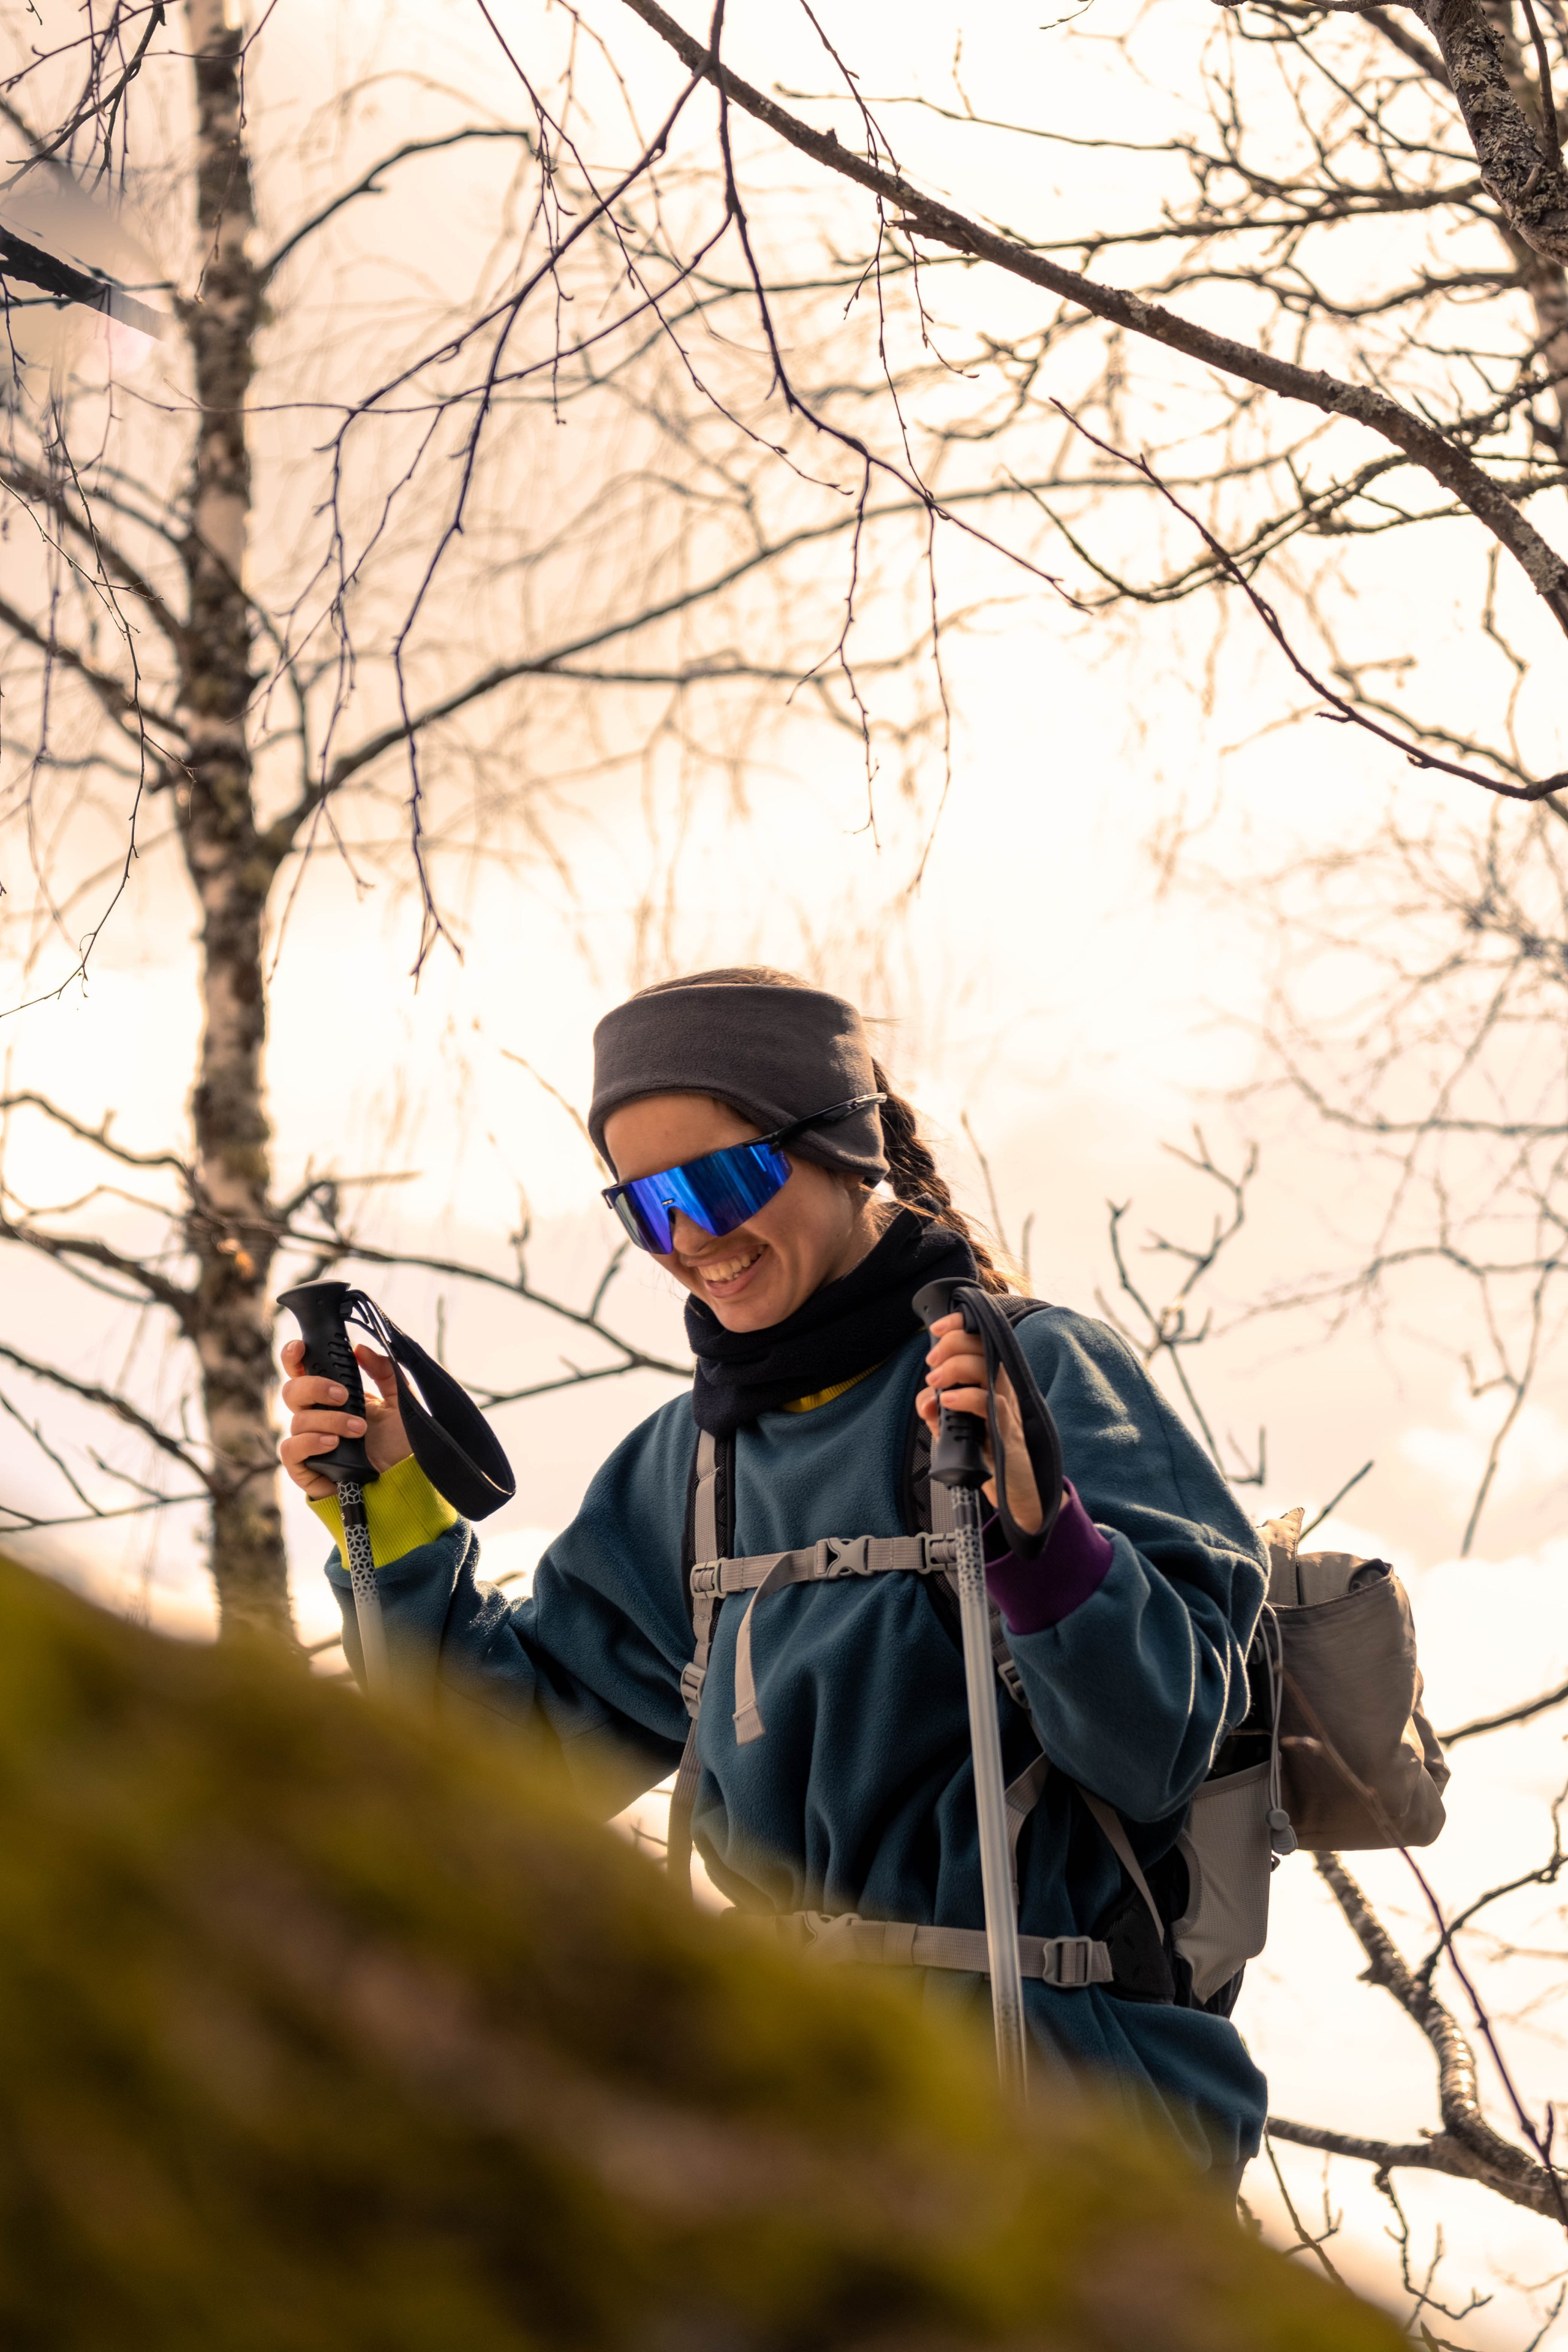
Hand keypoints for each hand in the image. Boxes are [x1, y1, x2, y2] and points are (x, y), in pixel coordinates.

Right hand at [278, 1340, 411, 1499]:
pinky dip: (311, 1442)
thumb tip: (361, 1349)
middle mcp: (315, 1416)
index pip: (301, 1371)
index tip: (302, 1347)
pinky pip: (290, 1450)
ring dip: (330, 1420)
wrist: (405, 1479)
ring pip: (298, 1420)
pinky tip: (333, 1443)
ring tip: (359, 1429)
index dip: (293, 1356)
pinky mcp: (304, 1468)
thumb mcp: (401, 1400)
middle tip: (344, 1395)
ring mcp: (308, 1442)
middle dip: (315, 1387)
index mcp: (332, 1396)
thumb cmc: (400, 1441)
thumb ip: (385, 1371)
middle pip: (291, 1391)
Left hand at [916, 1312, 1043, 1535]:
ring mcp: (1006, 1406)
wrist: (1015, 1489)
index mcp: (991, 1378)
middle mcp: (1002, 1386)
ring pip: (986, 1368)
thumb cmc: (988, 1451)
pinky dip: (966, 1398)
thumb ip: (938, 1409)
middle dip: (952, 1345)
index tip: (936, 1329)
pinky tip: (948, 1401)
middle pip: (983, 1345)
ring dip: (955, 1368)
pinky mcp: (1006, 1430)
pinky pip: (989, 1403)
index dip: (959, 1325)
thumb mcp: (955, 1426)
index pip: (980, 1337)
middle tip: (932, 1364)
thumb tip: (926, 1399)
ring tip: (936, 1382)